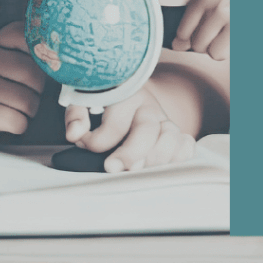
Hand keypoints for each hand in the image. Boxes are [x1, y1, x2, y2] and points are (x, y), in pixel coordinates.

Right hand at [0, 21, 44, 148]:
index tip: (42, 64)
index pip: (28, 37)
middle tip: (25, 94)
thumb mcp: (2, 61)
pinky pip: (17, 121)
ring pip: (28, 100)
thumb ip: (27, 51)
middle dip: (37, 90)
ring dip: (28, 110)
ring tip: (13, 107)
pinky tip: (4, 120)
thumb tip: (64, 49)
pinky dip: (18, 125)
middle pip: (34, 74)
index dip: (42, 54)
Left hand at [64, 86, 196, 172]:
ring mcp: (166, 121)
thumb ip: (76, 114)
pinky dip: (178, 158)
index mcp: (127, 96)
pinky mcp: (176, 134)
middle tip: (111, 168)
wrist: (129, 90)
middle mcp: (150, 108)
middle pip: (147, 130)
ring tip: (134, 172)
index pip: (114, 124)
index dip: (95, 141)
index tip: (82, 143)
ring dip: (153, 159)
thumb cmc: (105, 99)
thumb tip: (75, 134)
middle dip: (129, 153)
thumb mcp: (85, 98)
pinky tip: (159, 167)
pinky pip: (187, 146)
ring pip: (171, 139)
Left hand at [155, 0, 228, 59]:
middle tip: (215, 28)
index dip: (184, 37)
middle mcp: (215, 3)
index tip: (179, 36)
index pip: (181, 30)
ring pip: (206, 50)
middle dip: (201, 41)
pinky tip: (232, 37)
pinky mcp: (240, 30)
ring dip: (214, 48)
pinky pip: (220, 54)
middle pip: (192, 43)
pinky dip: (225, 51)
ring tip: (225, 32)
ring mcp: (230, 16)